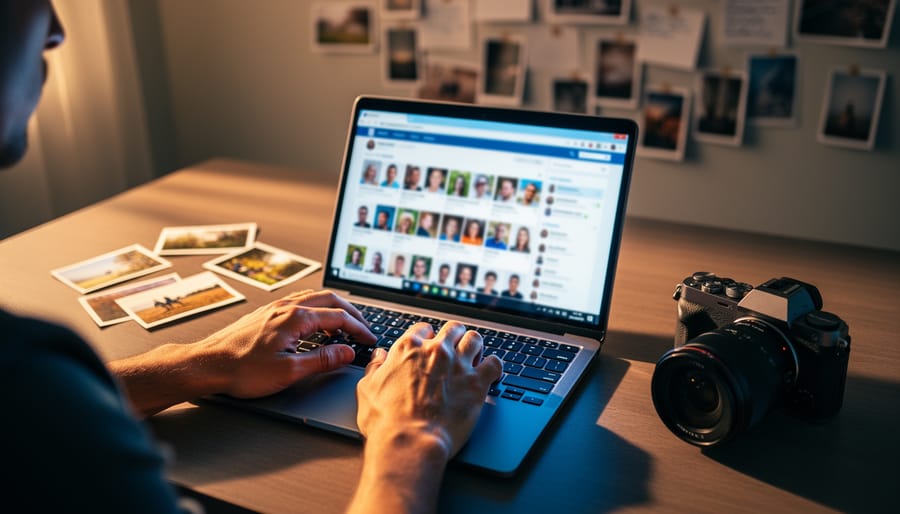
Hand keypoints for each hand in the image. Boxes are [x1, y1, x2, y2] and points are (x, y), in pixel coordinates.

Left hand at [199, 289, 375, 399]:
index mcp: (296, 317)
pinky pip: (300, 301)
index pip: (339, 317)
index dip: (359, 328)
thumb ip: (322, 360)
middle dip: (352, 313)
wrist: (208, 364)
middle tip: (364, 327)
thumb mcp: (289, 371)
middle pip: (330, 299)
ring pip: (314, 297)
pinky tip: (315, 321)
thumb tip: (347, 351)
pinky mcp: (266, 313)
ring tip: (345, 323)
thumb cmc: (242, 370)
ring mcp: (275, 307)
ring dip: (335, 307)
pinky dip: (317, 308)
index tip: (370, 340)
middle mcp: (286, 306)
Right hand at [356, 321, 502, 458]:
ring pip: (475, 339)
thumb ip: (375, 368)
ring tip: (473, 358)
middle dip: (454, 337)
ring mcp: (458, 365)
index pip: (423, 329)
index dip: (427, 338)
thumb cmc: (386, 421)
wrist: (410, 441)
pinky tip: (489, 373)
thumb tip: (379, 356)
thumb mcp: (367, 390)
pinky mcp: (477, 382)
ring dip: (474, 346)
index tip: (428, 348)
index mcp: (409, 349)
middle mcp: (436, 351)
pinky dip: (494, 366)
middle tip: (453, 350)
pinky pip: (495, 363)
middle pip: (452, 328)